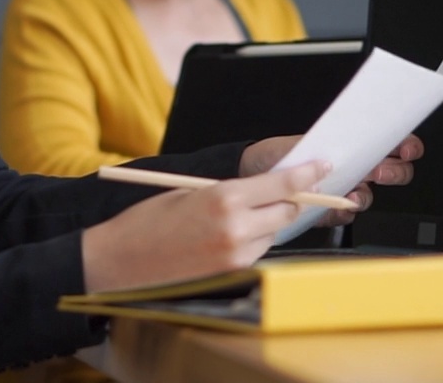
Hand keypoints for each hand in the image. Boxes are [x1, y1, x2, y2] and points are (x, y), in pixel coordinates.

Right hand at [81, 160, 330, 292]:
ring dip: (266, 223)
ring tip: (234, 218)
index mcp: (224, 198)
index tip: (323, 166)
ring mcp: (235, 257)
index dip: (307, 174)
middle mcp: (236, 229)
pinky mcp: (231, 276)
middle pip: (286, 211)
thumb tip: (265, 189)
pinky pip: (256, 254)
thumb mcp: (190, 191)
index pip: (283, 185)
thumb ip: (230, 190)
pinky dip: (251, 243)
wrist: (119, 262)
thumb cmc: (147, 222)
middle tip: (280, 192)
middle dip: (288, 200)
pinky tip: (225, 238)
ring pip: (273, 234)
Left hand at [237, 134, 424, 226]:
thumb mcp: (298, 144)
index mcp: (352, 147)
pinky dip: (344, 212)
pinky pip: (346, 215)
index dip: (405, 146)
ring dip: (364, 194)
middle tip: (378, 171)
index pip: (390, 144)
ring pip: (368, 196)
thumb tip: (338, 158)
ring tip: (353, 192)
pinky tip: (338, 207)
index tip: (406, 149)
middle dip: (392, 172)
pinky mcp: (330, 211)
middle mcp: (354, 170)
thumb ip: (321, 150)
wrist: (253, 174)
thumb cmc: (278, 154)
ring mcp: (344, 191)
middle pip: (393, 173)